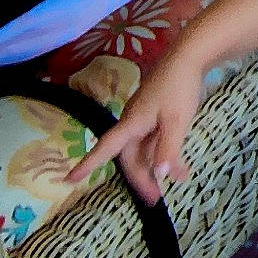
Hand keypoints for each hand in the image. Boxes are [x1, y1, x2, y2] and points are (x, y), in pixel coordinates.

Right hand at [63, 52, 202, 203]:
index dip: (88, 164)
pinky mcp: (155, 115)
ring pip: (143, 149)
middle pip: (128, 155)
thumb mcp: (177, 120)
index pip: (105, 148)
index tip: (69, 179)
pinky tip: (178, 165)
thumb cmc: (179, 87)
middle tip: (153, 198)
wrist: (188, 58)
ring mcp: (144, 118)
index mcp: (131, 123)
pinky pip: (153, 140)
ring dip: (155, 167)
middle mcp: (133, 122)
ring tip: (175, 181)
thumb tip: (160, 175)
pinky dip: (162, 154)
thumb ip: (168, 148)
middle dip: (139, 178)